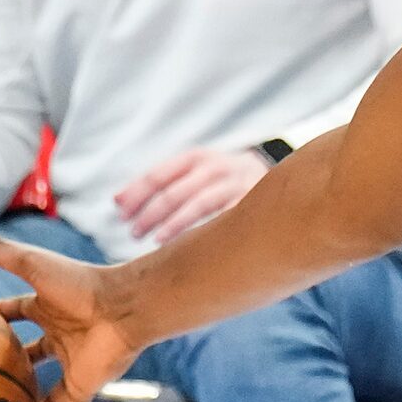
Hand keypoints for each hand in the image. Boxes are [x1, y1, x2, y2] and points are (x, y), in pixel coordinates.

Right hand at [0, 212, 142, 401]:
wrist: (126, 307)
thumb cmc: (80, 283)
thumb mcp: (30, 266)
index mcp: (45, 308)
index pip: (13, 316)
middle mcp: (58, 338)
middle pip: (28, 360)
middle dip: (8, 373)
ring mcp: (72, 366)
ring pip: (45, 397)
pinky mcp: (85, 388)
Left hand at [114, 146, 270, 244]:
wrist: (284, 181)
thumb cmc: (226, 183)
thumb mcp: (199, 173)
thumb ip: (164, 184)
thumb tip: (117, 201)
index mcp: (198, 158)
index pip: (159, 174)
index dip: (136, 192)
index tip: (120, 211)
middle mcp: (217, 167)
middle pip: (175, 190)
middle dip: (150, 212)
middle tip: (133, 231)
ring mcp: (237, 185)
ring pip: (199, 203)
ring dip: (172, 223)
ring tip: (154, 239)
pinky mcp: (253, 203)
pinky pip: (223, 217)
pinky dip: (203, 230)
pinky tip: (187, 244)